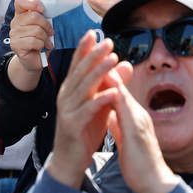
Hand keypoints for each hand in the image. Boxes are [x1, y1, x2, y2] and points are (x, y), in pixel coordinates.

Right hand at [8, 0, 53, 73]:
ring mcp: (14, 34)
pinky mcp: (15, 45)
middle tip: (50, 32)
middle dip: (46, 25)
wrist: (35, 60)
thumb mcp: (44, 28)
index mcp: (21, 14)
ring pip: (35, 30)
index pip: (20, 1)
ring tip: (47, 42)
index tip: (42, 9)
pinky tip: (42, 48)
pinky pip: (33, 41)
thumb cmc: (41, 42)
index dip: (32, 2)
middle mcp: (15, 23)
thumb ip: (44, 19)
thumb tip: (51, 14)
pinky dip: (41, 45)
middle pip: (33, 16)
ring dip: (45, 38)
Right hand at [46, 32, 123, 189]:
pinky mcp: (73, 126)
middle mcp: (66, 96)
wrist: (70, 160)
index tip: (94, 32)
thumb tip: (126, 63)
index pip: (78, 65)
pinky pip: (87, 110)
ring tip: (112, 60)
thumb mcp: (101, 104)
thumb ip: (112, 83)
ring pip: (84, 87)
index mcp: (71, 89)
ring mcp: (68, 111)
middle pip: (81, 71)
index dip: (85, 48)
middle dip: (94, 55)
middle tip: (107, 41)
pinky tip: (113, 92)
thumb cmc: (85, 130)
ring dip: (98, 72)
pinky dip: (100, 100)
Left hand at [105, 66, 178, 192]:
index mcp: (132, 117)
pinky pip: (127, 112)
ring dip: (112, 79)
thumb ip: (119, 125)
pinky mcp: (137, 132)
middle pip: (119, 88)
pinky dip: (118, 99)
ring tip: (99, 63)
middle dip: (107, 70)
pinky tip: (110, 90)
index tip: (93, 63)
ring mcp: (138, 122)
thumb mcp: (126, 139)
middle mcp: (137, 115)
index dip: (105, 77)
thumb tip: (111, 114)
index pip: (116, 92)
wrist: (154, 184)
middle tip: (95, 52)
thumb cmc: (140, 163)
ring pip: (123, 95)